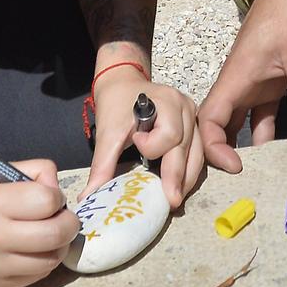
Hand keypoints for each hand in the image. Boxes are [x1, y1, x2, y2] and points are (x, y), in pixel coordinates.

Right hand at [0, 159, 78, 286]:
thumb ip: (29, 174)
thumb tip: (57, 187)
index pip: (47, 200)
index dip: (56, 197)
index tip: (49, 198)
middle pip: (56, 233)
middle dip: (68, 223)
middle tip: (61, 218)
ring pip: (52, 259)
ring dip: (58, 246)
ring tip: (48, 236)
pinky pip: (39, 276)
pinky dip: (44, 263)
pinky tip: (34, 252)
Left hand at [85, 67, 205, 206]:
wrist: (122, 83)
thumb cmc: (116, 104)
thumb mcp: (107, 132)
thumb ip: (102, 165)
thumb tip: (89, 197)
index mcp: (168, 101)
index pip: (170, 135)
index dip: (154, 146)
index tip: (136, 144)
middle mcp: (186, 108)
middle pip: (187, 148)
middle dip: (178, 177)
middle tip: (171, 203)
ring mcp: (193, 117)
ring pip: (197, 154)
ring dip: (186, 179)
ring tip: (175, 200)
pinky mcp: (193, 127)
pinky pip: (196, 153)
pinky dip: (188, 171)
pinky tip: (179, 186)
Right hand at [195, 0, 286, 173]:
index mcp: (235, 79)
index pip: (209, 121)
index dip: (214, 148)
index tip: (237, 168)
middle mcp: (240, 86)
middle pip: (222, 128)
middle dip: (227, 156)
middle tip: (245, 185)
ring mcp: (256, 85)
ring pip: (245, 125)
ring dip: (254, 149)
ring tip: (268, 176)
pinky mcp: (273, 82)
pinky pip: (268, 114)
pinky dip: (276, 133)